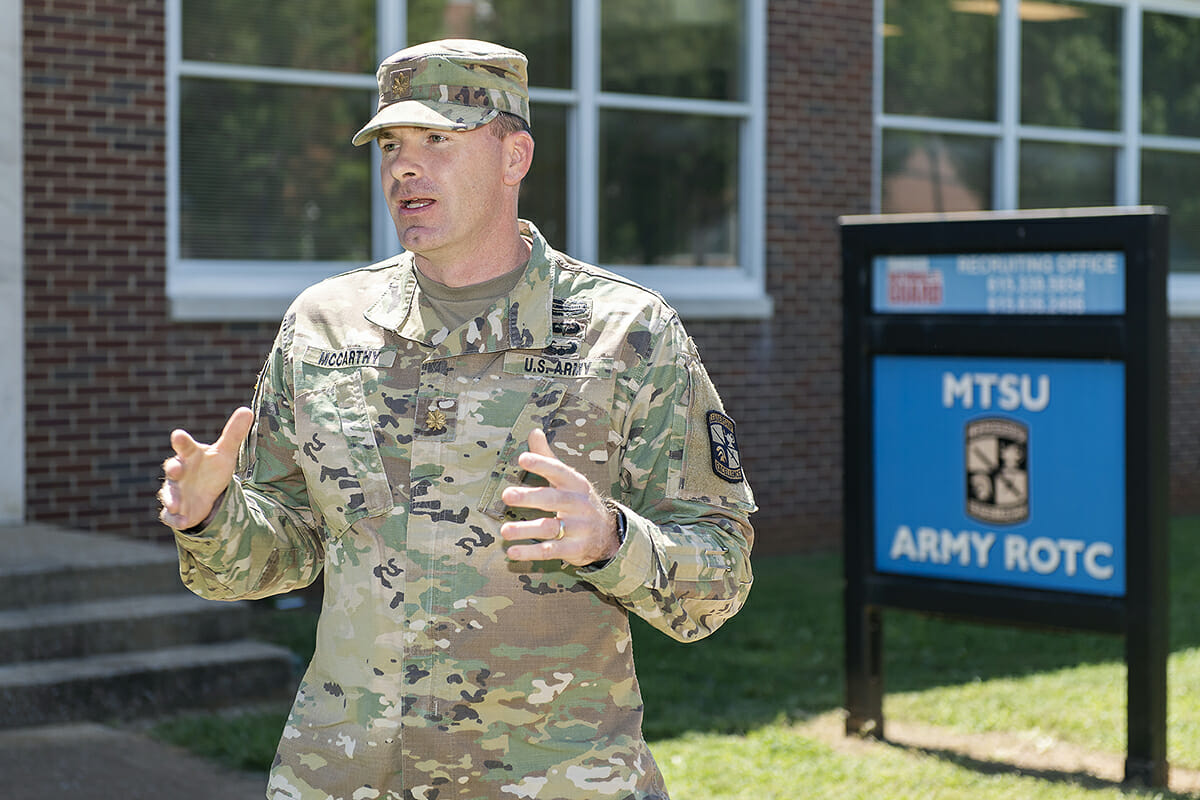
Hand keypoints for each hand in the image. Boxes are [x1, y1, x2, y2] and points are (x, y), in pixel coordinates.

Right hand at [158, 407, 253, 529]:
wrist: (206, 493)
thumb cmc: (212, 468)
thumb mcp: (225, 453)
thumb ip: (234, 433)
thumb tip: (247, 410)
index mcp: (190, 455)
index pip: (185, 446)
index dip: (181, 441)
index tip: (178, 435)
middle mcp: (178, 472)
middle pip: (172, 469)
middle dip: (173, 469)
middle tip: (176, 470)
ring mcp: (174, 491)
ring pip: (169, 493)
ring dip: (172, 498)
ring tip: (178, 505)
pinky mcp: (174, 510)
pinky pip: (169, 515)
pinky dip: (174, 519)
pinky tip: (182, 522)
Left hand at [500, 428, 619, 566]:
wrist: (608, 535)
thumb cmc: (579, 502)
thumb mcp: (569, 480)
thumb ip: (548, 458)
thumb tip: (533, 431)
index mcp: (576, 484)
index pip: (559, 471)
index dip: (542, 464)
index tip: (522, 459)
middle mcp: (579, 505)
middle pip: (553, 499)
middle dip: (530, 497)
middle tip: (506, 495)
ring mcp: (578, 529)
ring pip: (550, 528)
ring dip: (526, 530)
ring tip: (504, 531)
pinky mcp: (575, 550)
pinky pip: (550, 551)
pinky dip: (531, 552)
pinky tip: (512, 553)